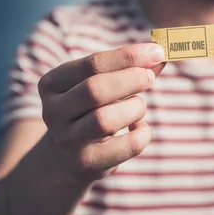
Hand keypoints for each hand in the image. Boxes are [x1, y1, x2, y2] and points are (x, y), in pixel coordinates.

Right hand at [38, 43, 164, 181]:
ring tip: (139, 106)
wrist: (69, 158)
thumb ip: (129, 69)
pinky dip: (142, 134)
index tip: (156, 51)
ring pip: (104, 120)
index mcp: (52, 84)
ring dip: (134, 108)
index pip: (92, 64)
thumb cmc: (91, 111)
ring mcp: (67, 140)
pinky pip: (125, 147)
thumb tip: (161, 51)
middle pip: (95, 90)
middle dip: (131, 80)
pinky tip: (140, 128)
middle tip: (150, 77)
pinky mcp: (86, 163)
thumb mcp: (102, 86)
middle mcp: (53, 112)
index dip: (128, 56)